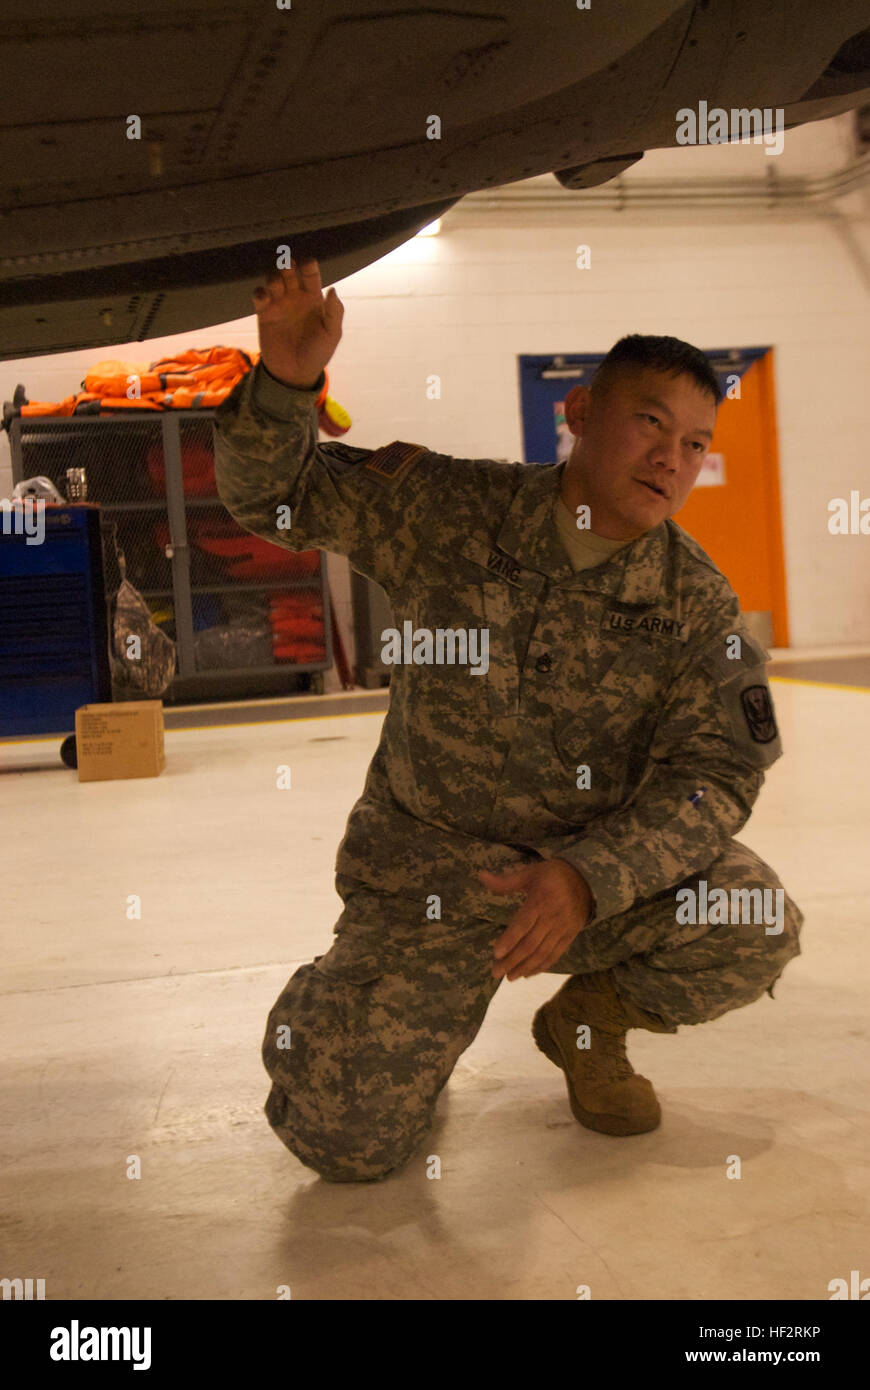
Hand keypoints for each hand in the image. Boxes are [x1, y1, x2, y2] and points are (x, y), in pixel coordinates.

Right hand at [253, 257, 343, 388]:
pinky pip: (259, 296)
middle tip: (287, 265)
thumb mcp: (332, 334)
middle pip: (289, 272)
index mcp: (313, 298)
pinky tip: (264, 298)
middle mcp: (295, 297)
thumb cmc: (317, 353)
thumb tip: (333, 289)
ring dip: (273, 277)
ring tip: (276, 285)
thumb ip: (334, 312)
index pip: (310, 275)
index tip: (307, 261)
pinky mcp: (264, 314)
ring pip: (273, 280)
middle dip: (287, 265)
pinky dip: (260, 293)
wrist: (295, 374)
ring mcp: (279, 304)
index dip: (308, 265)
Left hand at [478, 858, 592, 980]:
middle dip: (512, 960)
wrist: (586, 880)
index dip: (509, 940)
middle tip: (496, 972)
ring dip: (525, 967)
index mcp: (540, 901)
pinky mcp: (570, 936)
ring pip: (542, 953)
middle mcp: (552, 917)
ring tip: (510, 977)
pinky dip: (542, 966)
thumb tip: (481, 876)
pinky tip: (528, 973)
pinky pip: (556, 954)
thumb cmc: (552, 875)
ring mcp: (563, 929)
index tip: (495, 953)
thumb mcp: (530, 873)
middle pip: (531, 944)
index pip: (523, 924)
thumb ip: (506, 881)